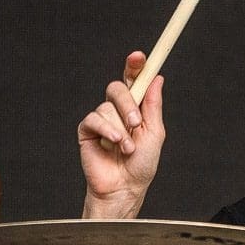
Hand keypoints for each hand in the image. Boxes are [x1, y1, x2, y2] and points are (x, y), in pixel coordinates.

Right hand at [77, 51, 165, 218]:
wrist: (125, 187)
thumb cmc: (141, 165)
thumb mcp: (154, 133)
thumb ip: (153, 105)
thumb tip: (157, 78)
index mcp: (136, 108)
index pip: (133, 80)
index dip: (135, 66)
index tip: (140, 57)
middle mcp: (117, 111)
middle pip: (117, 87)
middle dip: (128, 103)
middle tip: (136, 122)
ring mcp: (101, 119)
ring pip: (107, 106)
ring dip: (121, 128)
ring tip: (127, 148)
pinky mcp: (87, 130)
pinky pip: (94, 119)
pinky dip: (107, 131)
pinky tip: (114, 144)